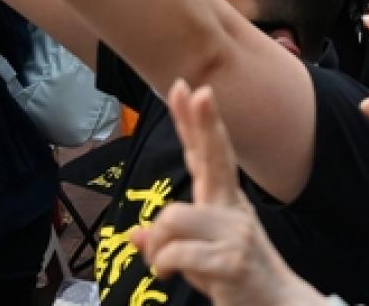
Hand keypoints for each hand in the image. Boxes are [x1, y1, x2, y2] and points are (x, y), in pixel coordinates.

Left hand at [131, 82, 327, 305]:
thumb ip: (167, 240)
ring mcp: (236, 232)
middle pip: (215, 157)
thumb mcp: (196, 257)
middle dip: (203, 122)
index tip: (187, 88)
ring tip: (164, 266)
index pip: (206, 155)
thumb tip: (133, 233)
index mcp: (224, 203)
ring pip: (171, 217)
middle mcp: (233, 209)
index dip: (195, 122)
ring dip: (157, 245)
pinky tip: (169, 277)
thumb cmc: (234, 280)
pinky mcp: (231, 259)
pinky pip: (177, 252)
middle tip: (196, 88)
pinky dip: (163, 266)